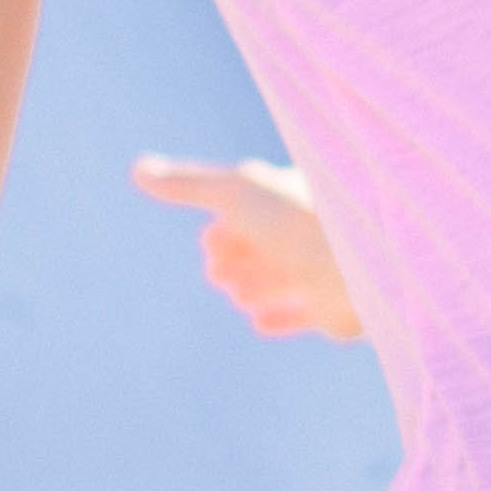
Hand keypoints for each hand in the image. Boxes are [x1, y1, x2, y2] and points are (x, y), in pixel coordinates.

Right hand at [134, 151, 359, 342]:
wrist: (352, 267)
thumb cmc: (295, 221)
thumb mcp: (235, 193)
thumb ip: (188, 184)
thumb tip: (137, 168)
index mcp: (301, 193)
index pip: (260, 204)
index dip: (232, 221)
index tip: (212, 238)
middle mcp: (317, 230)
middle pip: (270, 243)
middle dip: (241, 255)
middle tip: (218, 271)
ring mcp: (328, 270)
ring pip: (285, 278)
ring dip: (257, 285)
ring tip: (238, 294)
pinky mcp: (335, 309)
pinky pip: (305, 315)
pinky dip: (282, 318)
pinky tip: (259, 322)